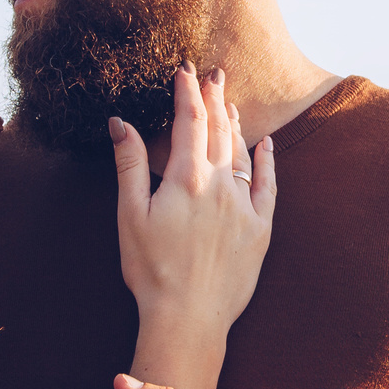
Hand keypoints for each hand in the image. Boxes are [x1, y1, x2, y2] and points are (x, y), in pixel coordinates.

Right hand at [112, 65, 274, 335]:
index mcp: (186, 179)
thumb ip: (130, 165)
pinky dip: (266, 162)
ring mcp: (244, 206)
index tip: (186, 71)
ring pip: (241, 153)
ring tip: (230, 104)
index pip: (190, 121)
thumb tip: (121, 123)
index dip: (188, 92)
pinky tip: (266, 145)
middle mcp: (220, 186)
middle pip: (219, 130)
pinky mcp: (261, 229)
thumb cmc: (151, 270)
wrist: (188, 317)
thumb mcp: (130, 215)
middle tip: (214, 74)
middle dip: (215, 98)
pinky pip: (267, 186)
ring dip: (235, 125)